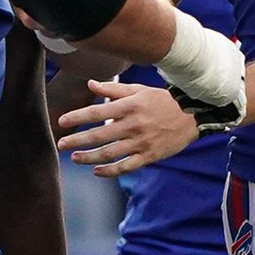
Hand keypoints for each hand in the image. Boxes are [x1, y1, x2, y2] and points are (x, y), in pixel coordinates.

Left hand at [57, 79, 199, 176]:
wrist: (193, 115)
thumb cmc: (163, 100)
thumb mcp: (139, 90)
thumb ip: (114, 89)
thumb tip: (91, 84)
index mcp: (129, 106)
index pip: (97, 112)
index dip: (78, 117)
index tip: (62, 121)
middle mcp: (133, 125)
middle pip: (99, 135)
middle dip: (77, 140)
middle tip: (61, 145)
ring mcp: (141, 142)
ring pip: (110, 153)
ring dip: (89, 157)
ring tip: (75, 158)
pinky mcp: (149, 156)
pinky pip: (126, 167)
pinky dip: (110, 171)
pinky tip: (97, 171)